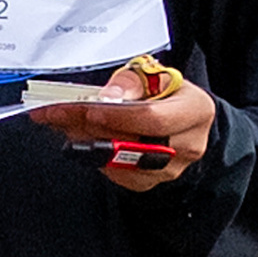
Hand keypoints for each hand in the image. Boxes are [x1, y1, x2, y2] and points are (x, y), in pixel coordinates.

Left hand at [29, 57, 215, 186]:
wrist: (175, 114)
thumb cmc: (163, 91)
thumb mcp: (150, 74)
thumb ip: (129, 81)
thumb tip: (110, 96)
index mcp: (196, 110)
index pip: (153, 119)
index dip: (116, 116)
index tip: (86, 108)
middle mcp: (189, 145)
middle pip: (135, 146)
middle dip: (93, 129)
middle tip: (61, 114)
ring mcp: (171, 169)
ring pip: (123, 165)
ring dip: (87, 144)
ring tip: (63, 123)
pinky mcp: (150, 182)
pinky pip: (118, 176)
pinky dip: (94, 157)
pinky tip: (78, 139)